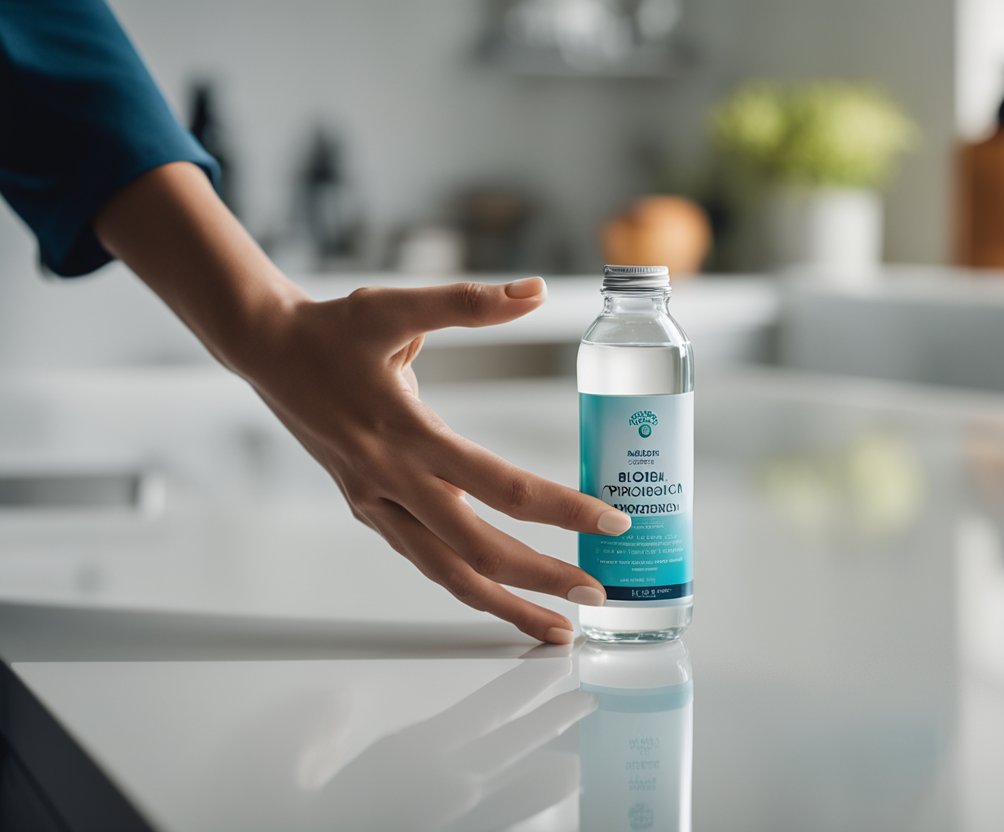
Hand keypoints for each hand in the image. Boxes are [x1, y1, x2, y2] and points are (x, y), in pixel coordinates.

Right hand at [93, 164, 626, 643]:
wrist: (264, 354)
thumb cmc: (333, 328)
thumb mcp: (397, 306)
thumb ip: (469, 303)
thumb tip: (537, 290)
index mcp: (407, 432)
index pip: (502, 486)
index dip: (562, 509)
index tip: (611, 523)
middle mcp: (392, 480)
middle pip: (478, 550)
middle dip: (541, 578)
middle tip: (597, 597)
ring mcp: (375, 503)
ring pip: (446, 573)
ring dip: (503, 605)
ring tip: (555, 630)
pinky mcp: (367, 510)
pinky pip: (423, 560)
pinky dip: (466, 585)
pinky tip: (501, 596)